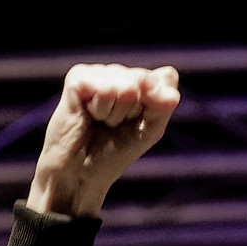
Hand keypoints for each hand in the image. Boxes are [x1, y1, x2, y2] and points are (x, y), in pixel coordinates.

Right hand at [27, 63, 180, 217]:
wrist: (81, 174)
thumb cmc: (114, 152)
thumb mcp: (151, 129)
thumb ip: (164, 102)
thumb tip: (169, 73)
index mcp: (138, 81)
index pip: (165, 79)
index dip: (155, 108)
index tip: (135, 124)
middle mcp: (118, 72)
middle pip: (145, 81)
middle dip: (133, 112)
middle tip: (113, 126)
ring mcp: (97, 72)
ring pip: (126, 86)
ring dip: (115, 114)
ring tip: (100, 122)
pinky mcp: (78, 77)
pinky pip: (105, 90)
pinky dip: (100, 110)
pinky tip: (88, 115)